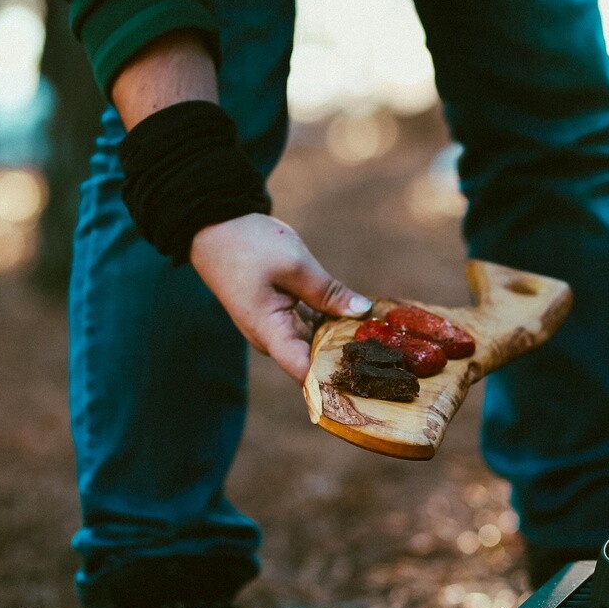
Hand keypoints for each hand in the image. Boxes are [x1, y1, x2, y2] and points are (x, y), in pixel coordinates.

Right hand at [189, 213, 371, 380]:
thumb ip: (329, 292)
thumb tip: (363, 312)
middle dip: (350, 360)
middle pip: (316, 361)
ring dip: (345, 341)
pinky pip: (314, 327)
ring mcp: (278, 328)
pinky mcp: (283, 315)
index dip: (335, 382)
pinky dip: (335, 324)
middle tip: (392, 359)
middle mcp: (273, 338)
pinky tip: (364, 321)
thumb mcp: (295, 265)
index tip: (369, 383)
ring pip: (318, 343)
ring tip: (386, 342)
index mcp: (270, 332)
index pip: (305, 373)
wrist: (216, 224)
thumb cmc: (248, 244)